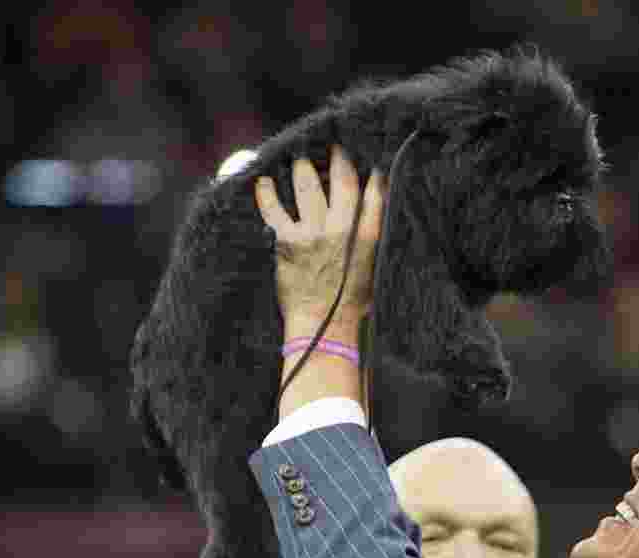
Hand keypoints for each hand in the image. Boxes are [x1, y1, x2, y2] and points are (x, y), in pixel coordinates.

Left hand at [254, 146, 383, 344]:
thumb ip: (372, 242)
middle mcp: (341, 231)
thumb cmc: (349, 306)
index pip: (375, 195)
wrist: (323, 329)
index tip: (370, 160)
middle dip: (338, 159)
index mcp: (367, 239)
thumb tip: (372, 219)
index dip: (373, 174)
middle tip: (333, 147)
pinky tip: (263, 183)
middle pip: (342, 181)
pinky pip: (274, 208)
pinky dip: (267, 193)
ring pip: (308, 186)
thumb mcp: (373, 273)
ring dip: (303, 169)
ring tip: (300, 162)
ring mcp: (313, 234)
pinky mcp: (287, 242)